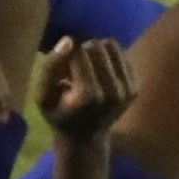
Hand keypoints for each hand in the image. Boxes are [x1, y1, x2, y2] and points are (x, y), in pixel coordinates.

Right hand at [36, 31, 131, 146]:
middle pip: (96, 46)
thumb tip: (69, 40)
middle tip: (74, 71)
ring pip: (111, 45)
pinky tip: (99, 74)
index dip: (66, 56)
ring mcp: (127, 90)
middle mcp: (112, 93)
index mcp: (88, 96)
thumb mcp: (43, 96)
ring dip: (95, 52)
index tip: (62, 74)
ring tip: (87, 70)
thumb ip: (50, 67)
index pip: (78, 52)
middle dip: (82, 51)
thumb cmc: (58, 114)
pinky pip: (121, 54)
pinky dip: (108, 58)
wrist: (86, 138)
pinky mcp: (135, 87)